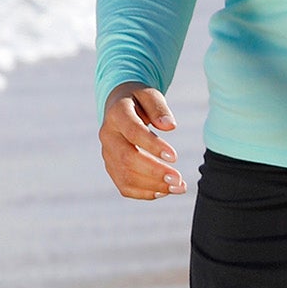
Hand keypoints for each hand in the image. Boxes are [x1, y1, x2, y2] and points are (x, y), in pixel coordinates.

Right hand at [100, 82, 183, 198]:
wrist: (118, 107)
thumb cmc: (138, 100)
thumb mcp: (149, 94)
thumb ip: (159, 108)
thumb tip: (170, 126)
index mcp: (116, 114)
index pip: (133, 132)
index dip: (153, 146)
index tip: (175, 157)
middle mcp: (107, 136)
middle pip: (127, 159)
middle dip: (154, 172)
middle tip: (178, 179)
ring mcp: (107, 154)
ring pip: (124, 176)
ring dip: (153, 186)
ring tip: (178, 188)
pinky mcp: (111, 167)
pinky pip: (124, 186)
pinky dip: (144, 193)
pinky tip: (164, 191)